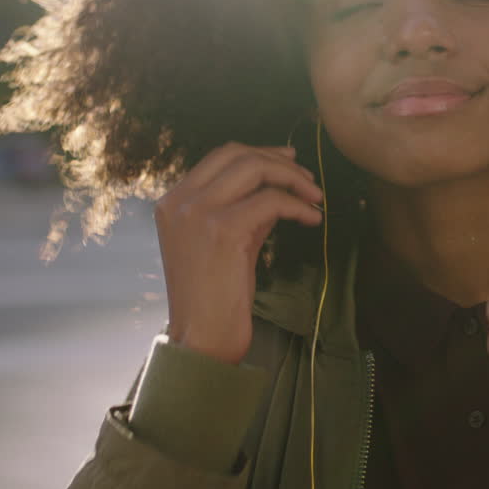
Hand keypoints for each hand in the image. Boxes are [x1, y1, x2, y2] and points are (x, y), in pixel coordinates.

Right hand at [154, 142, 323, 364]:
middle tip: (307, 179)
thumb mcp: (226, 241)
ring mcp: (198, 213)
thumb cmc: (215, 295)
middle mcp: (180, 200)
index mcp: (173, 200)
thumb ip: (244, 208)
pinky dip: (297, 206)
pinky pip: (271, 201)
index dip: (260, 152)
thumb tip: (280, 183)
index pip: (221, 156)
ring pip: (255, 169)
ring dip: (293, 178)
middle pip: (237, 154)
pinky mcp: (223, 230)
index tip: (290, 161)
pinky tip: (312, 218)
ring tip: (315, 196)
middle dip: (279, 161)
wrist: (202, 337)